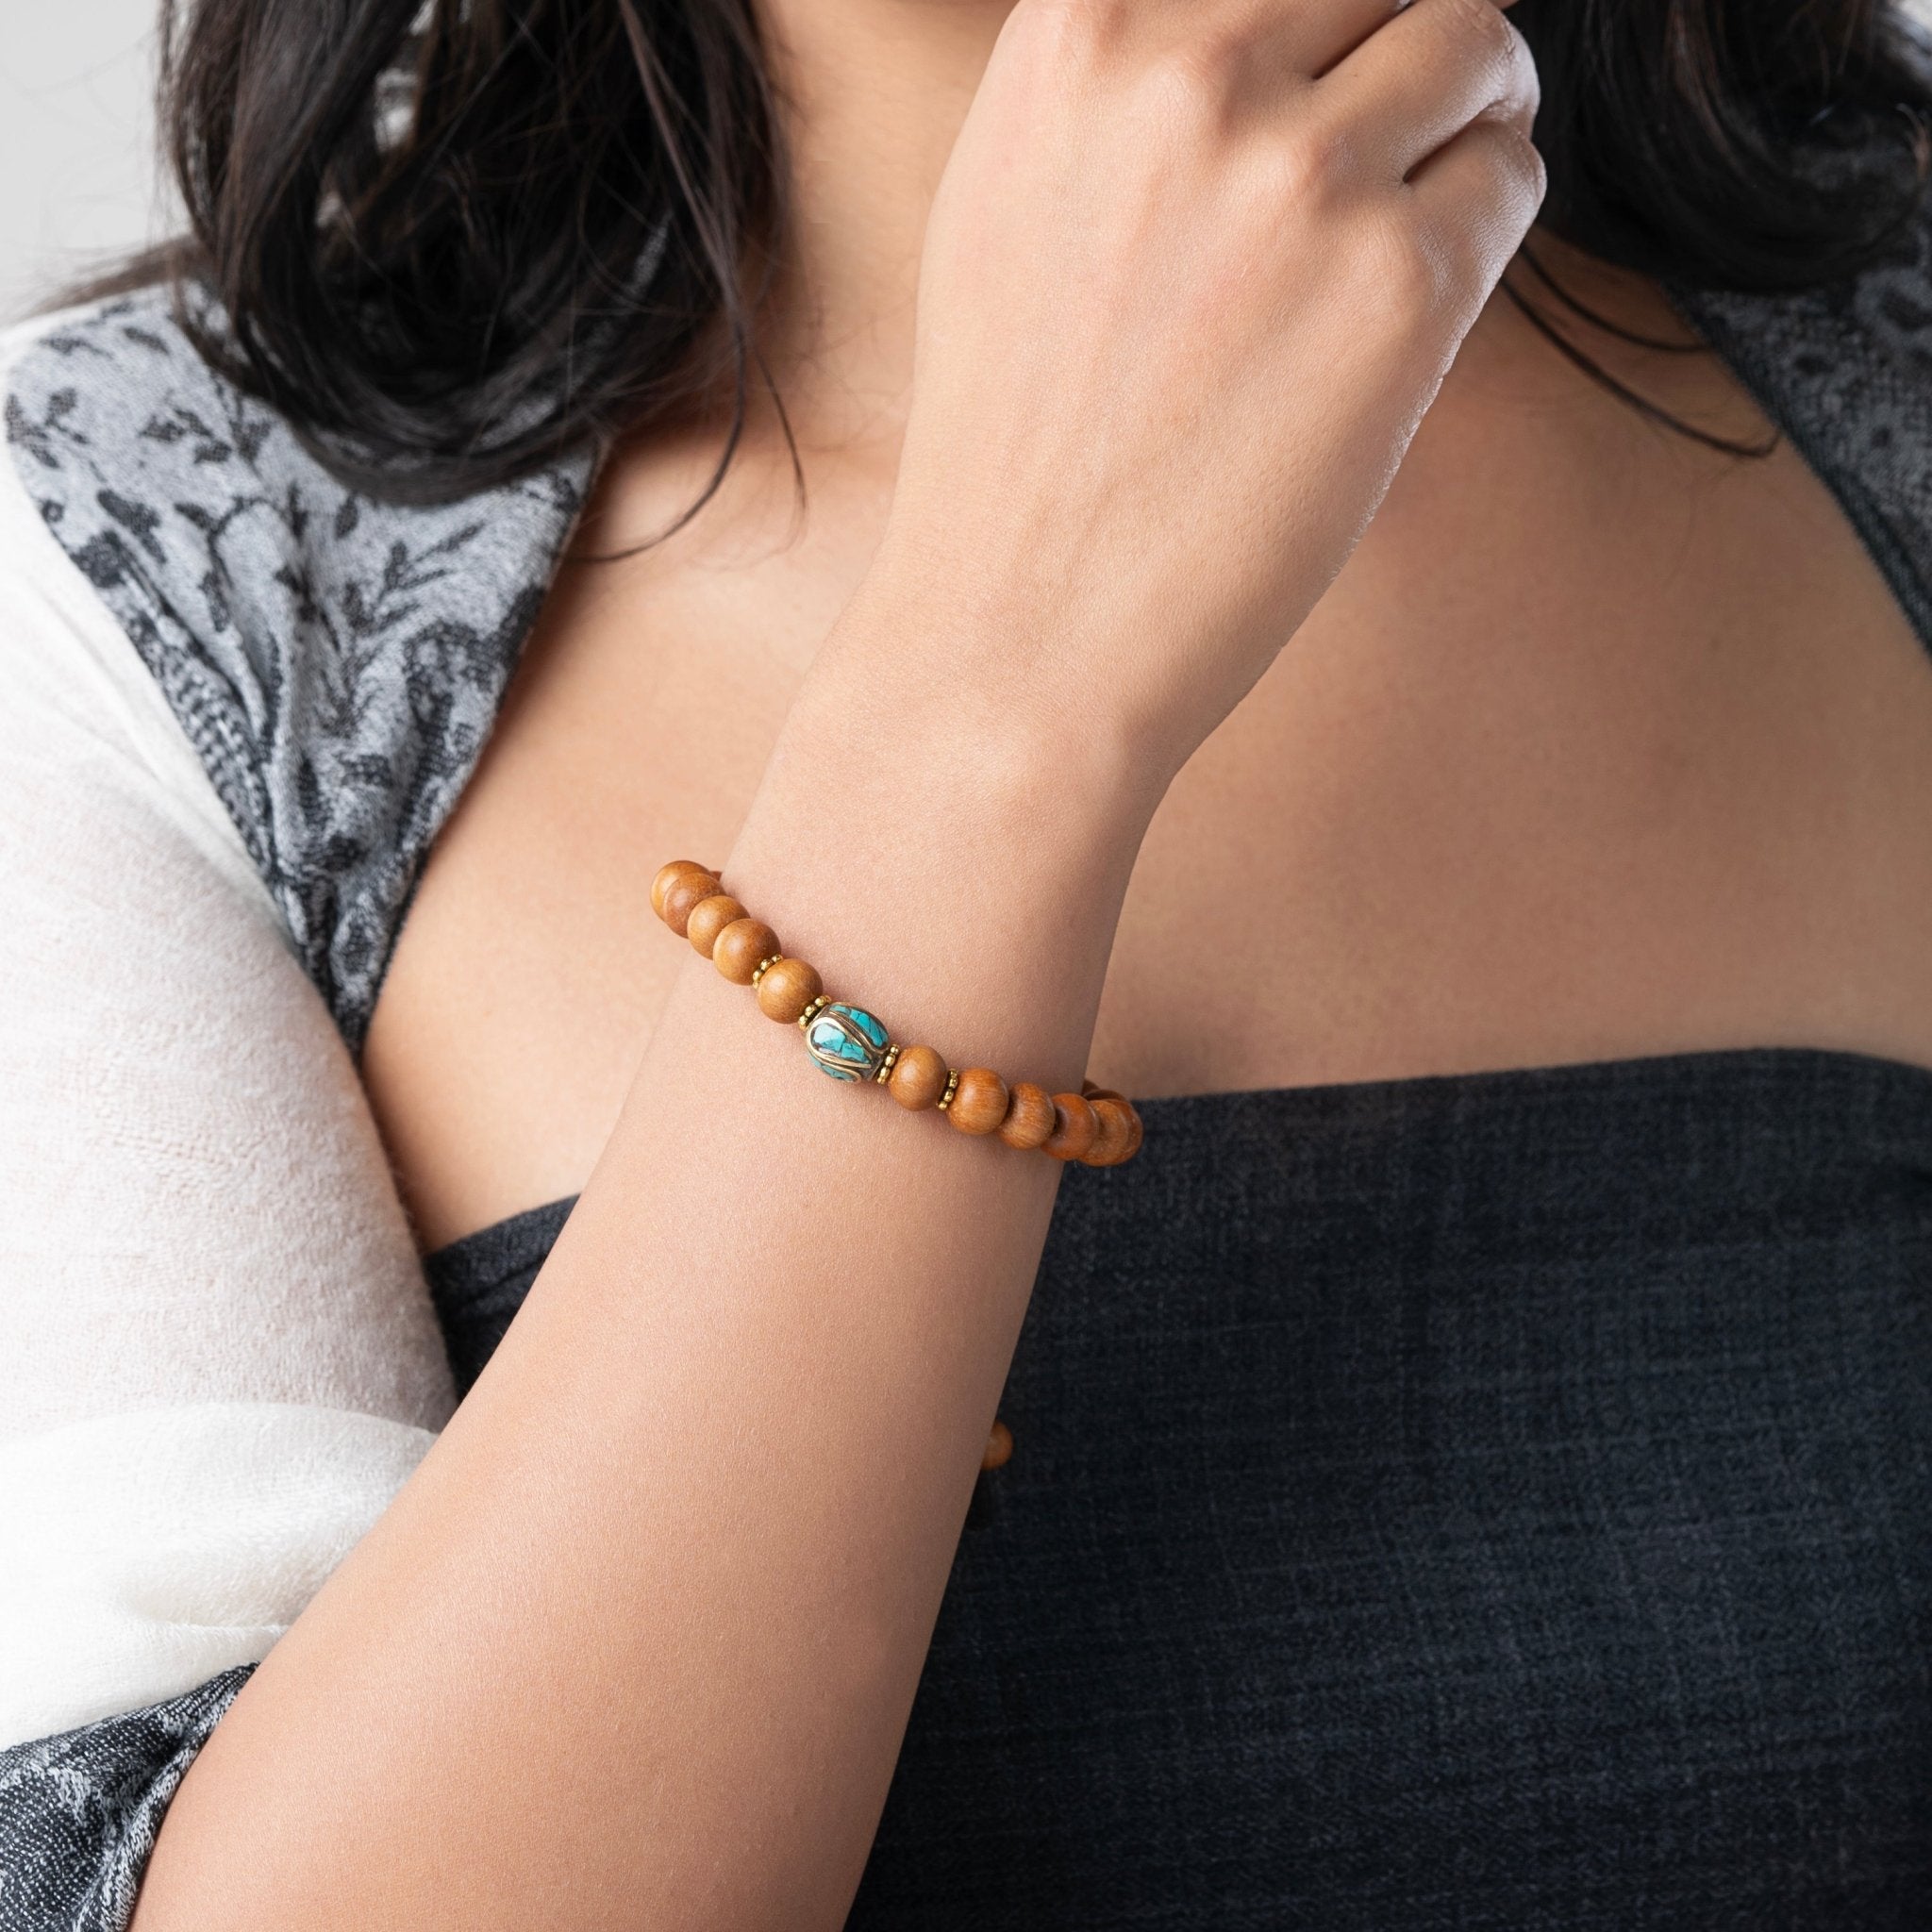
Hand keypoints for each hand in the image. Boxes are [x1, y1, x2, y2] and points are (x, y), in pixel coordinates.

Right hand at [871, 0, 1542, 796]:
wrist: (1020, 631)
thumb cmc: (1014, 445)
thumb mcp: (1009, 205)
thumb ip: (1122, 86)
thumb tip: (1270, 30)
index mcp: (1078, 33)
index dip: (1324, 14)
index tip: (1336, 69)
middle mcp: (1191, 73)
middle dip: (1409, 42)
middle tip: (1410, 131)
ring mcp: (1302, 175)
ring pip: (1478, 45)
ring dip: (1473, 118)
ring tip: (1420, 217)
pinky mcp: (1398, 286)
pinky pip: (1509, 182)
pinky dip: (1484, 230)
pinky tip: (1409, 315)